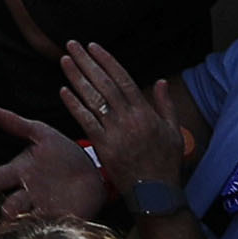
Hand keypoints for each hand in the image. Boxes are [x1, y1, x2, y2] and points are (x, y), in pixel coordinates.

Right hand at [0, 107, 110, 227]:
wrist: (93, 173)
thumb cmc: (63, 152)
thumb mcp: (42, 134)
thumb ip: (17, 124)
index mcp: (19, 172)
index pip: (0, 177)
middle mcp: (27, 194)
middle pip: (12, 204)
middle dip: (10, 208)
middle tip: (8, 211)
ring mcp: (42, 209)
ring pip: (28, 221)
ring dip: (26, 223)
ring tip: (28, 223)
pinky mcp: (61, 221)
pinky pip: (51, 229)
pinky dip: (49, 232)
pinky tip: (50, 233)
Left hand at [55, 45, 196, 202]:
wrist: (156, 194)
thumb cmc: (166, 162)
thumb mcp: (173, 131)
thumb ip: (166, 104)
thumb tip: (161, 80)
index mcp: (145, 113)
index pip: (123, 79)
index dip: (106, 61)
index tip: (93, 46)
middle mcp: (128, 119)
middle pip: (104, 84)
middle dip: (87, 62)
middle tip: (72, 44)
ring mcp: (114, 133)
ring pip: (93, 100)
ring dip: (77, 78)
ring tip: (65, 60)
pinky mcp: (103, 147)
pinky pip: (86, 122)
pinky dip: (74, 105)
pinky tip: (63, 91)